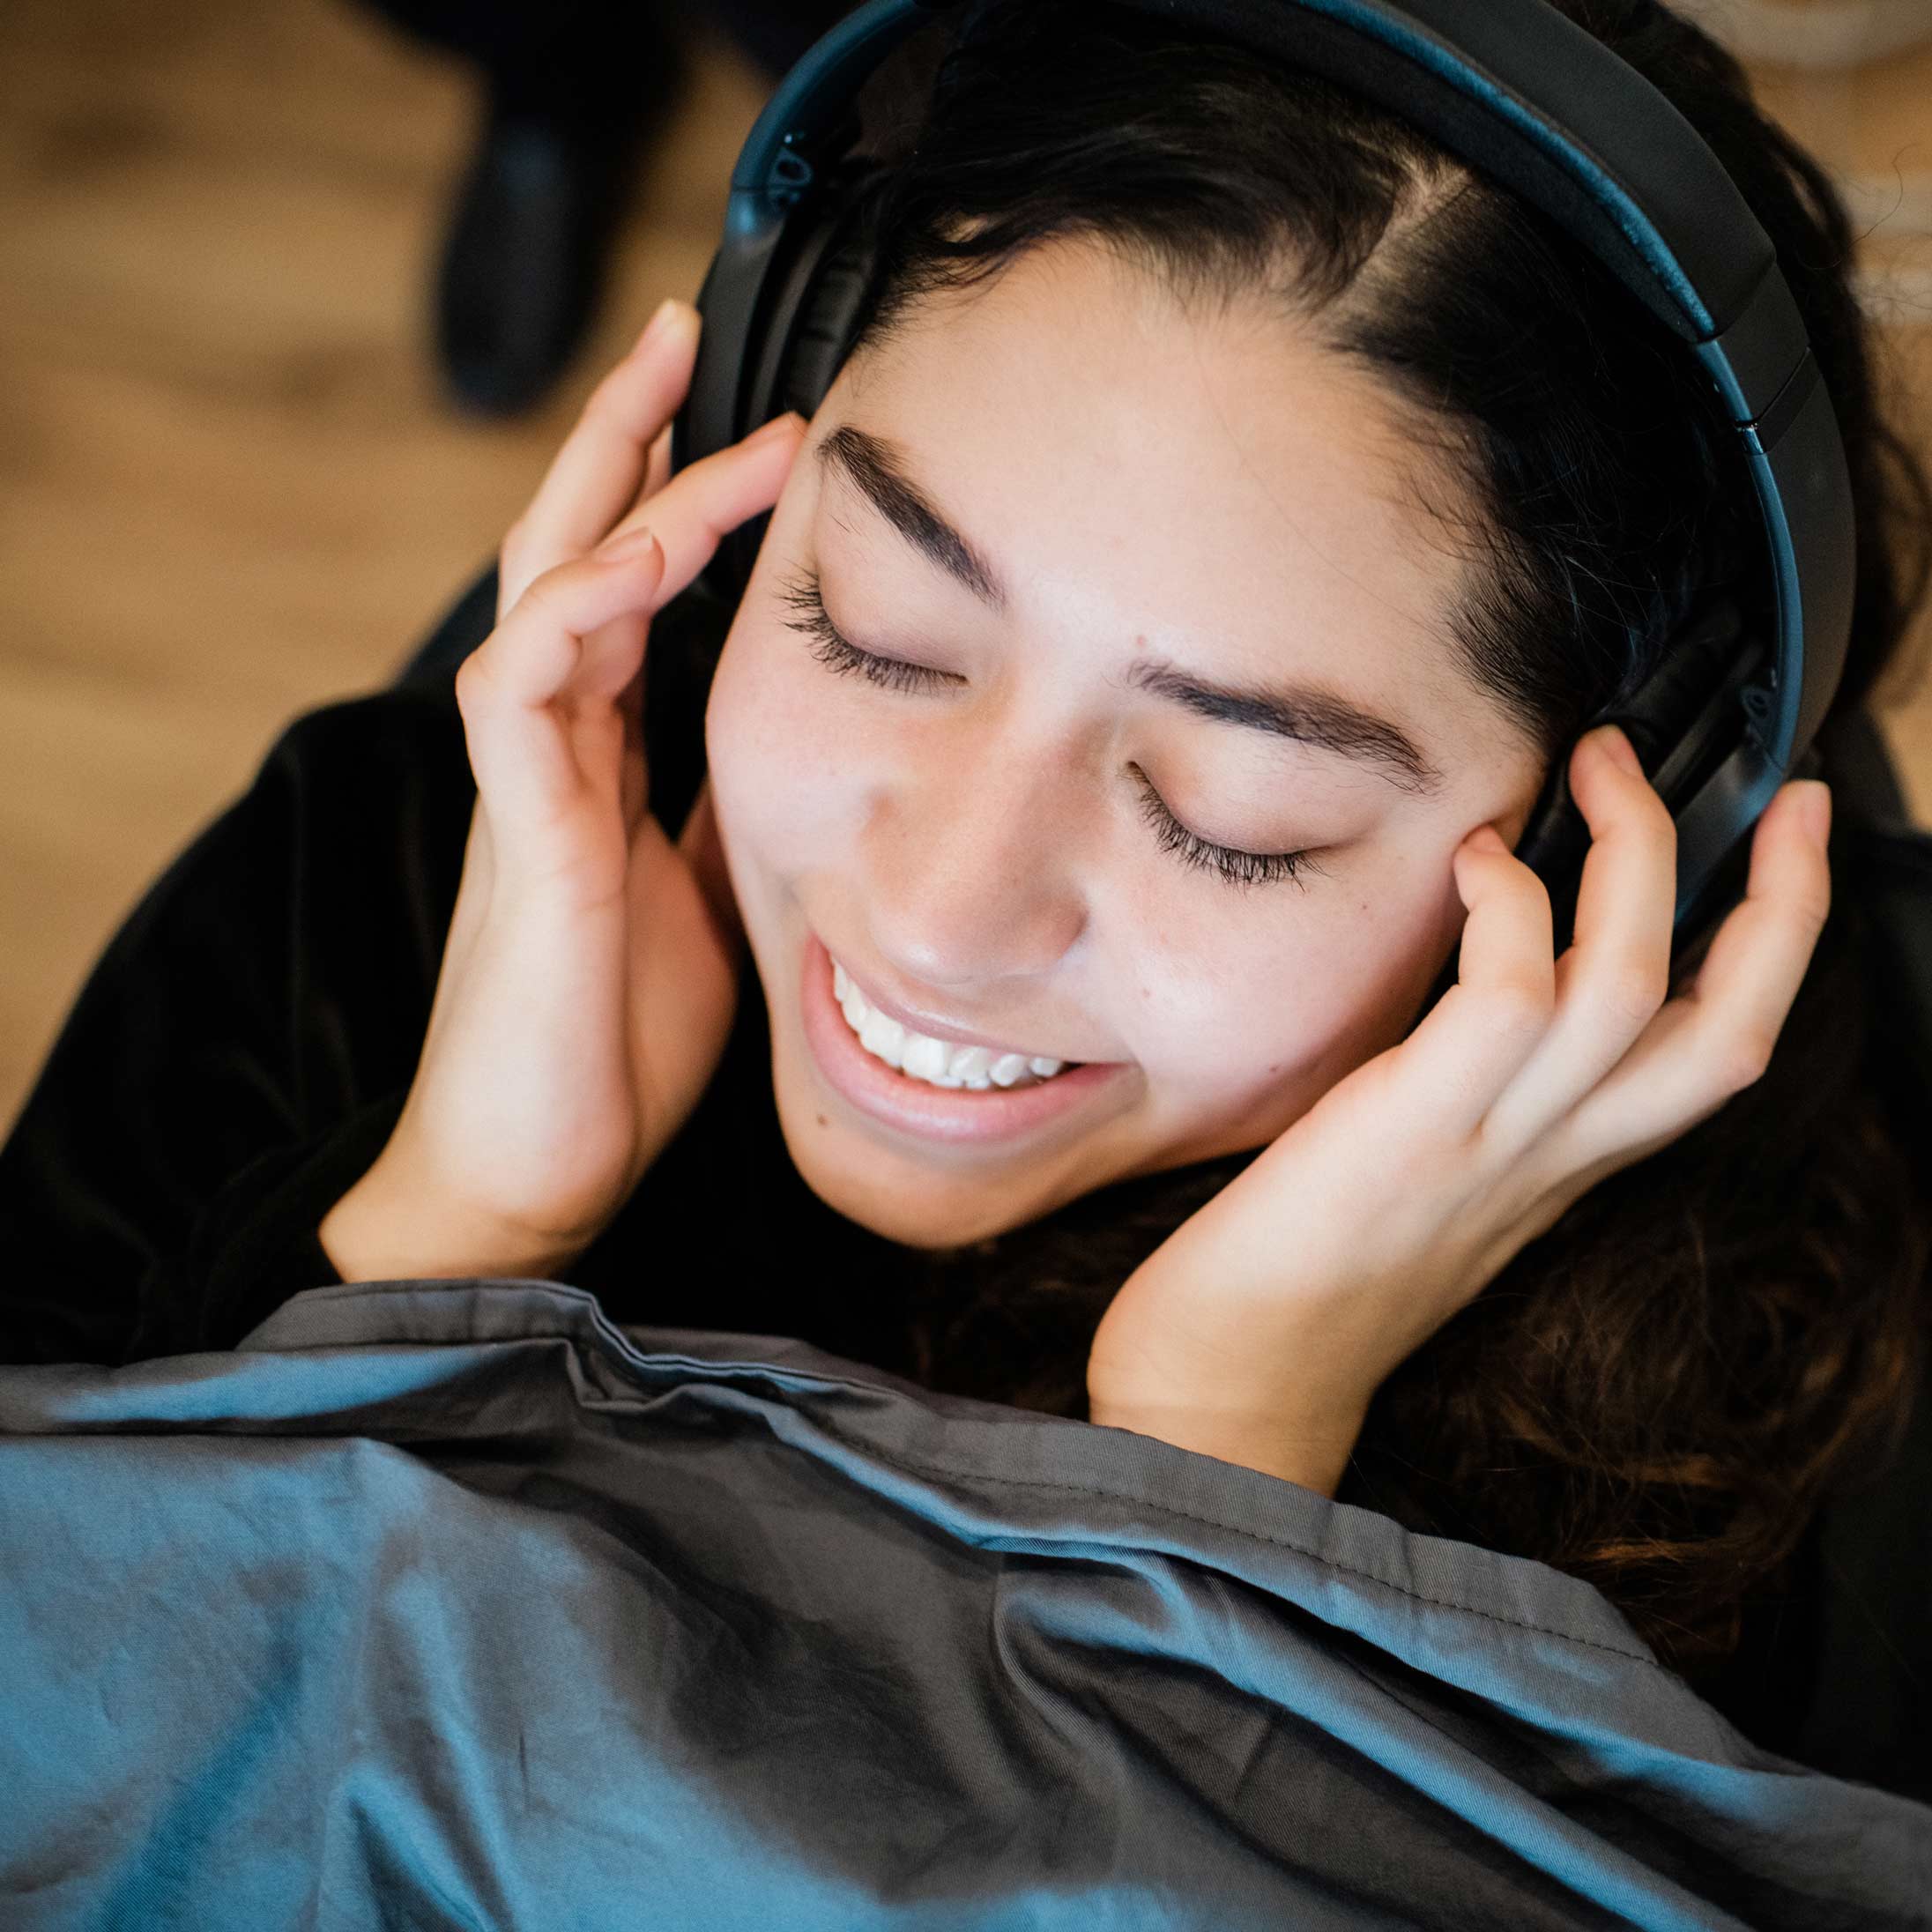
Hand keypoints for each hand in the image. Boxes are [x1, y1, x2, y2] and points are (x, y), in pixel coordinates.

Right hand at [321, 301, 807, 1281]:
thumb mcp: (713, 902)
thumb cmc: (618, 1043)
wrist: (539, 1172)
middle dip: (622, 437)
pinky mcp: (518, 843)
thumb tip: (809, 751)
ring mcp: (527, 788)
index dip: (674, 498)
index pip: (629, 594)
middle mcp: (557, 752)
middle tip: (677, 326)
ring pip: (544, 593)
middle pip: (572, 551)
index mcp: (603, 764)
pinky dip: (571, 614)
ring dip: (614, 493)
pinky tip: (634, 560)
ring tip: (680, 400)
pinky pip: (519, 694)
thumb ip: (730, 814)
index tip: (755, 425)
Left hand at [1085, 725, 1834, 1495]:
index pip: (1720, 1048)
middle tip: (1771, 786)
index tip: (1793, 832)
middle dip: (1784, 896)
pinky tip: (1476, 859)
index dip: (1784, 937)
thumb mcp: (1435, 1172)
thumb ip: (1484, 1092)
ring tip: (1599, 767)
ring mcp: (1492, 1142)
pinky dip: (1512, 908)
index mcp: (1568, 1162)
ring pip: (1634, 986)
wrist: (1236, 1378)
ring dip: (1636, 856)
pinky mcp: (1414, 1128)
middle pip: (1731, 1023)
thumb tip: (1487, 971)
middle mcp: (1556, 1155)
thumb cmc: (1308, 1269)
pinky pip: (1509, 995)